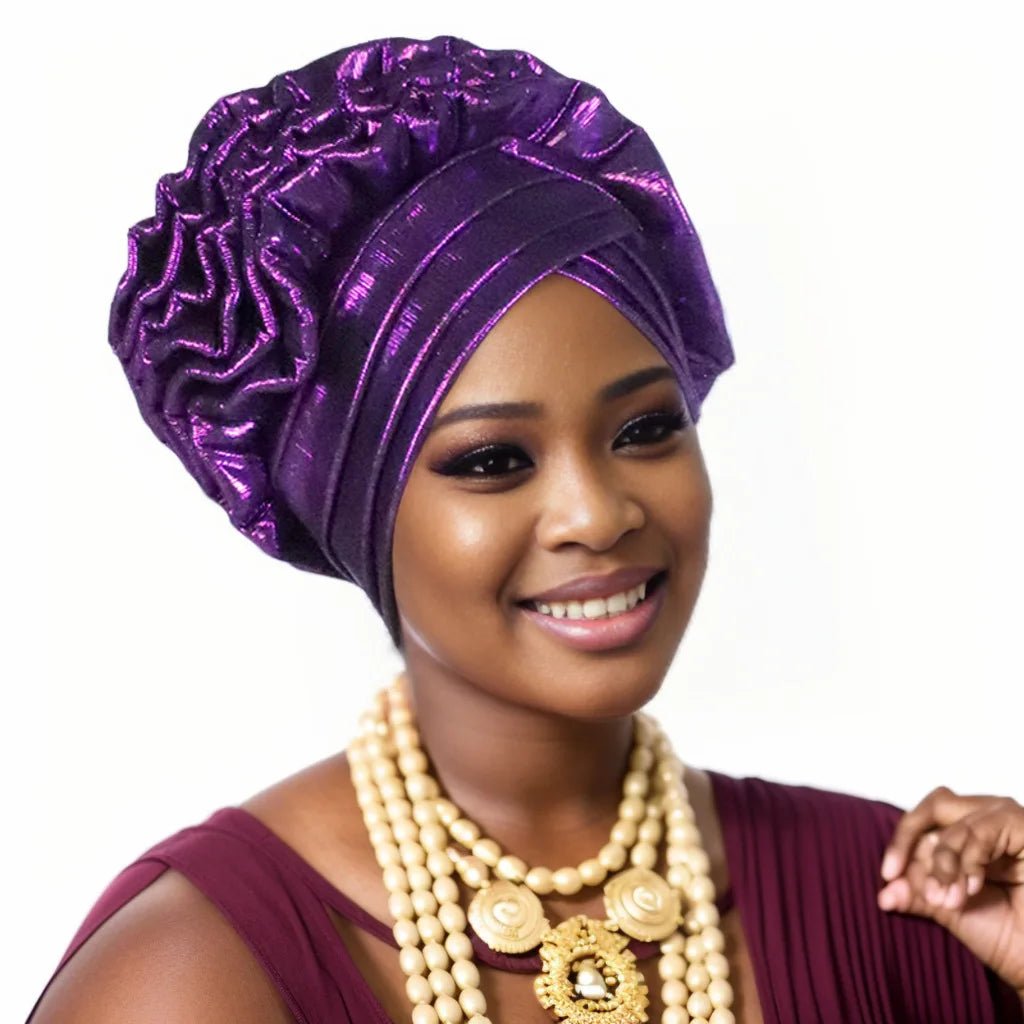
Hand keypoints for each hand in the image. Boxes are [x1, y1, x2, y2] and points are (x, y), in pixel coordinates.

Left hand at [877, 785, 1023, 996]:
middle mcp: (986, 819)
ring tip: (947, 900)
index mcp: (966, 832)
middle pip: (934, 807)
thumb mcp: (947, 908)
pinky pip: (980, 832)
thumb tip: (884, 893)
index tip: (887, 876)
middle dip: (912, 844)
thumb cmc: (1005, 934)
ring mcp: (1006, 821)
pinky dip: (968, 861)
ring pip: (954, 823)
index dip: (899, 844)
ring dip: (943, 864)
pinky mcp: (1022, 827)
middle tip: (900, 877)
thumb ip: (915, 891)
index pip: (922, 820)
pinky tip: (973, 889)